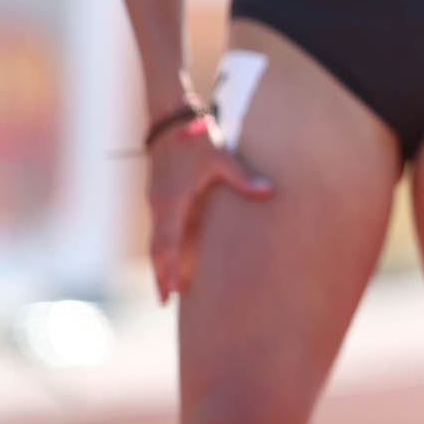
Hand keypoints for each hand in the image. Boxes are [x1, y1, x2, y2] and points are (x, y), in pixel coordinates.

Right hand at [146, 117, 270, 301]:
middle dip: (159, 276)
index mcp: (172, 201)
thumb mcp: (221, 157)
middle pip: (156, 249)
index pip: (167, 243)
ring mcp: (156, 202)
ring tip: (168, 289)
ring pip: (155, 241)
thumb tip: (268, 192)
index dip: (168, 269)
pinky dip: (162, 248)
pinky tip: (170, 259)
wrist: (170, 121)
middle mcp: (159, 205)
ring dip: (160, 264)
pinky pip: (159, 229)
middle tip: (164, 302)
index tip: (170, 292)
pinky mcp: (158, 198)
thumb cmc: (197, 140)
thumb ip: (243, 178)